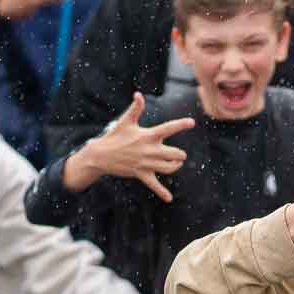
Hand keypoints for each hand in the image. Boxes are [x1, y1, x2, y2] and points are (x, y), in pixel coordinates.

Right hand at [71, 92, 194, 201]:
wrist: (101, 155)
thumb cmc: (114, 136)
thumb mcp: (125, 121)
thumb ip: (135, 108)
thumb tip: (138, 94)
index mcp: (148, 135)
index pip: (168, 128)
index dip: (181, 125)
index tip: (192, 122)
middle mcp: (150, 150)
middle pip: (175, 154)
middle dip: (180, 155)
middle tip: (179, 154)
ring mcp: (146, 163)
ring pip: (169, 168)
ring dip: (175, 166)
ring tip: (176, 163)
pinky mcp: (141, 174)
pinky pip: (154, 185)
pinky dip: (162, 193)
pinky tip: (169, 199)